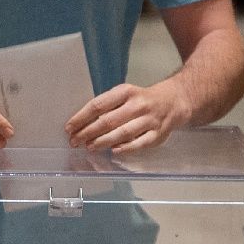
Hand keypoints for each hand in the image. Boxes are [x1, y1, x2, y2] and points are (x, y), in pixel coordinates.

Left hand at [66, 81, 187, 152]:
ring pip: (122, 133)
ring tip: (89, 147)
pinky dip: (125, 148)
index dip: (81, 118)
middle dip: (88, 132)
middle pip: (108, 121)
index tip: (69, 127)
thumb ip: (107, 106)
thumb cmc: (142, 99)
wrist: (173, 101)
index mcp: (126, 92)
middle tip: (75, 141)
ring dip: (103, 141)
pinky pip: (139, 143)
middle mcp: (137, 105)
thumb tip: (83, 123)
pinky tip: (113, 151)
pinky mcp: (157, 134)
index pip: (98, 105)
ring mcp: (149, 120)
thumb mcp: (124, 94)